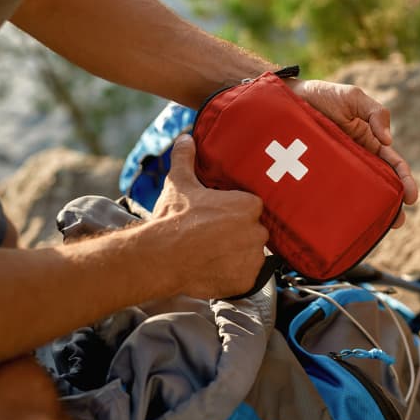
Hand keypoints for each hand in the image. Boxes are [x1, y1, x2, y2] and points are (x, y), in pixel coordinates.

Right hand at [141, 134, 268, 298]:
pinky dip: (234, 275)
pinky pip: (247, 277)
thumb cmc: (173, 218)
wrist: (162, 256)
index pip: (253, 207)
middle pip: (256, 231)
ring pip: (253, 254)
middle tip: (215, 236)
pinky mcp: (247, 281)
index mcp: (249, 205)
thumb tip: (185, 138)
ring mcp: (253, 258)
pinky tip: (215, 268)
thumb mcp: (179, 182)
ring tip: (214, 254)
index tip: (221, 217)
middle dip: (240, 234)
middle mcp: (258, 231)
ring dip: (239, 254)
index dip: (236, 212)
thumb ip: (186, 157)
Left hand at [286, 79, 417, 227]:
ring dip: (369, 210)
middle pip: (379, 185)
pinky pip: (332, 192)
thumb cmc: (324, 96)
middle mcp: (357, 159)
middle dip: (392, 204)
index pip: (393, 165)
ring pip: (358, 193)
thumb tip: (388, 141)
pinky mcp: (319, 174)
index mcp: (370, 143)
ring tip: (377, 227)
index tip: (411, 197)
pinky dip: (342, 206)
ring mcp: (338, 169)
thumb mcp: (354, 98)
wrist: (288, 99)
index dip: (405, 181)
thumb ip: (376, 113)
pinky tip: (345, 220)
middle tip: (398, 221)